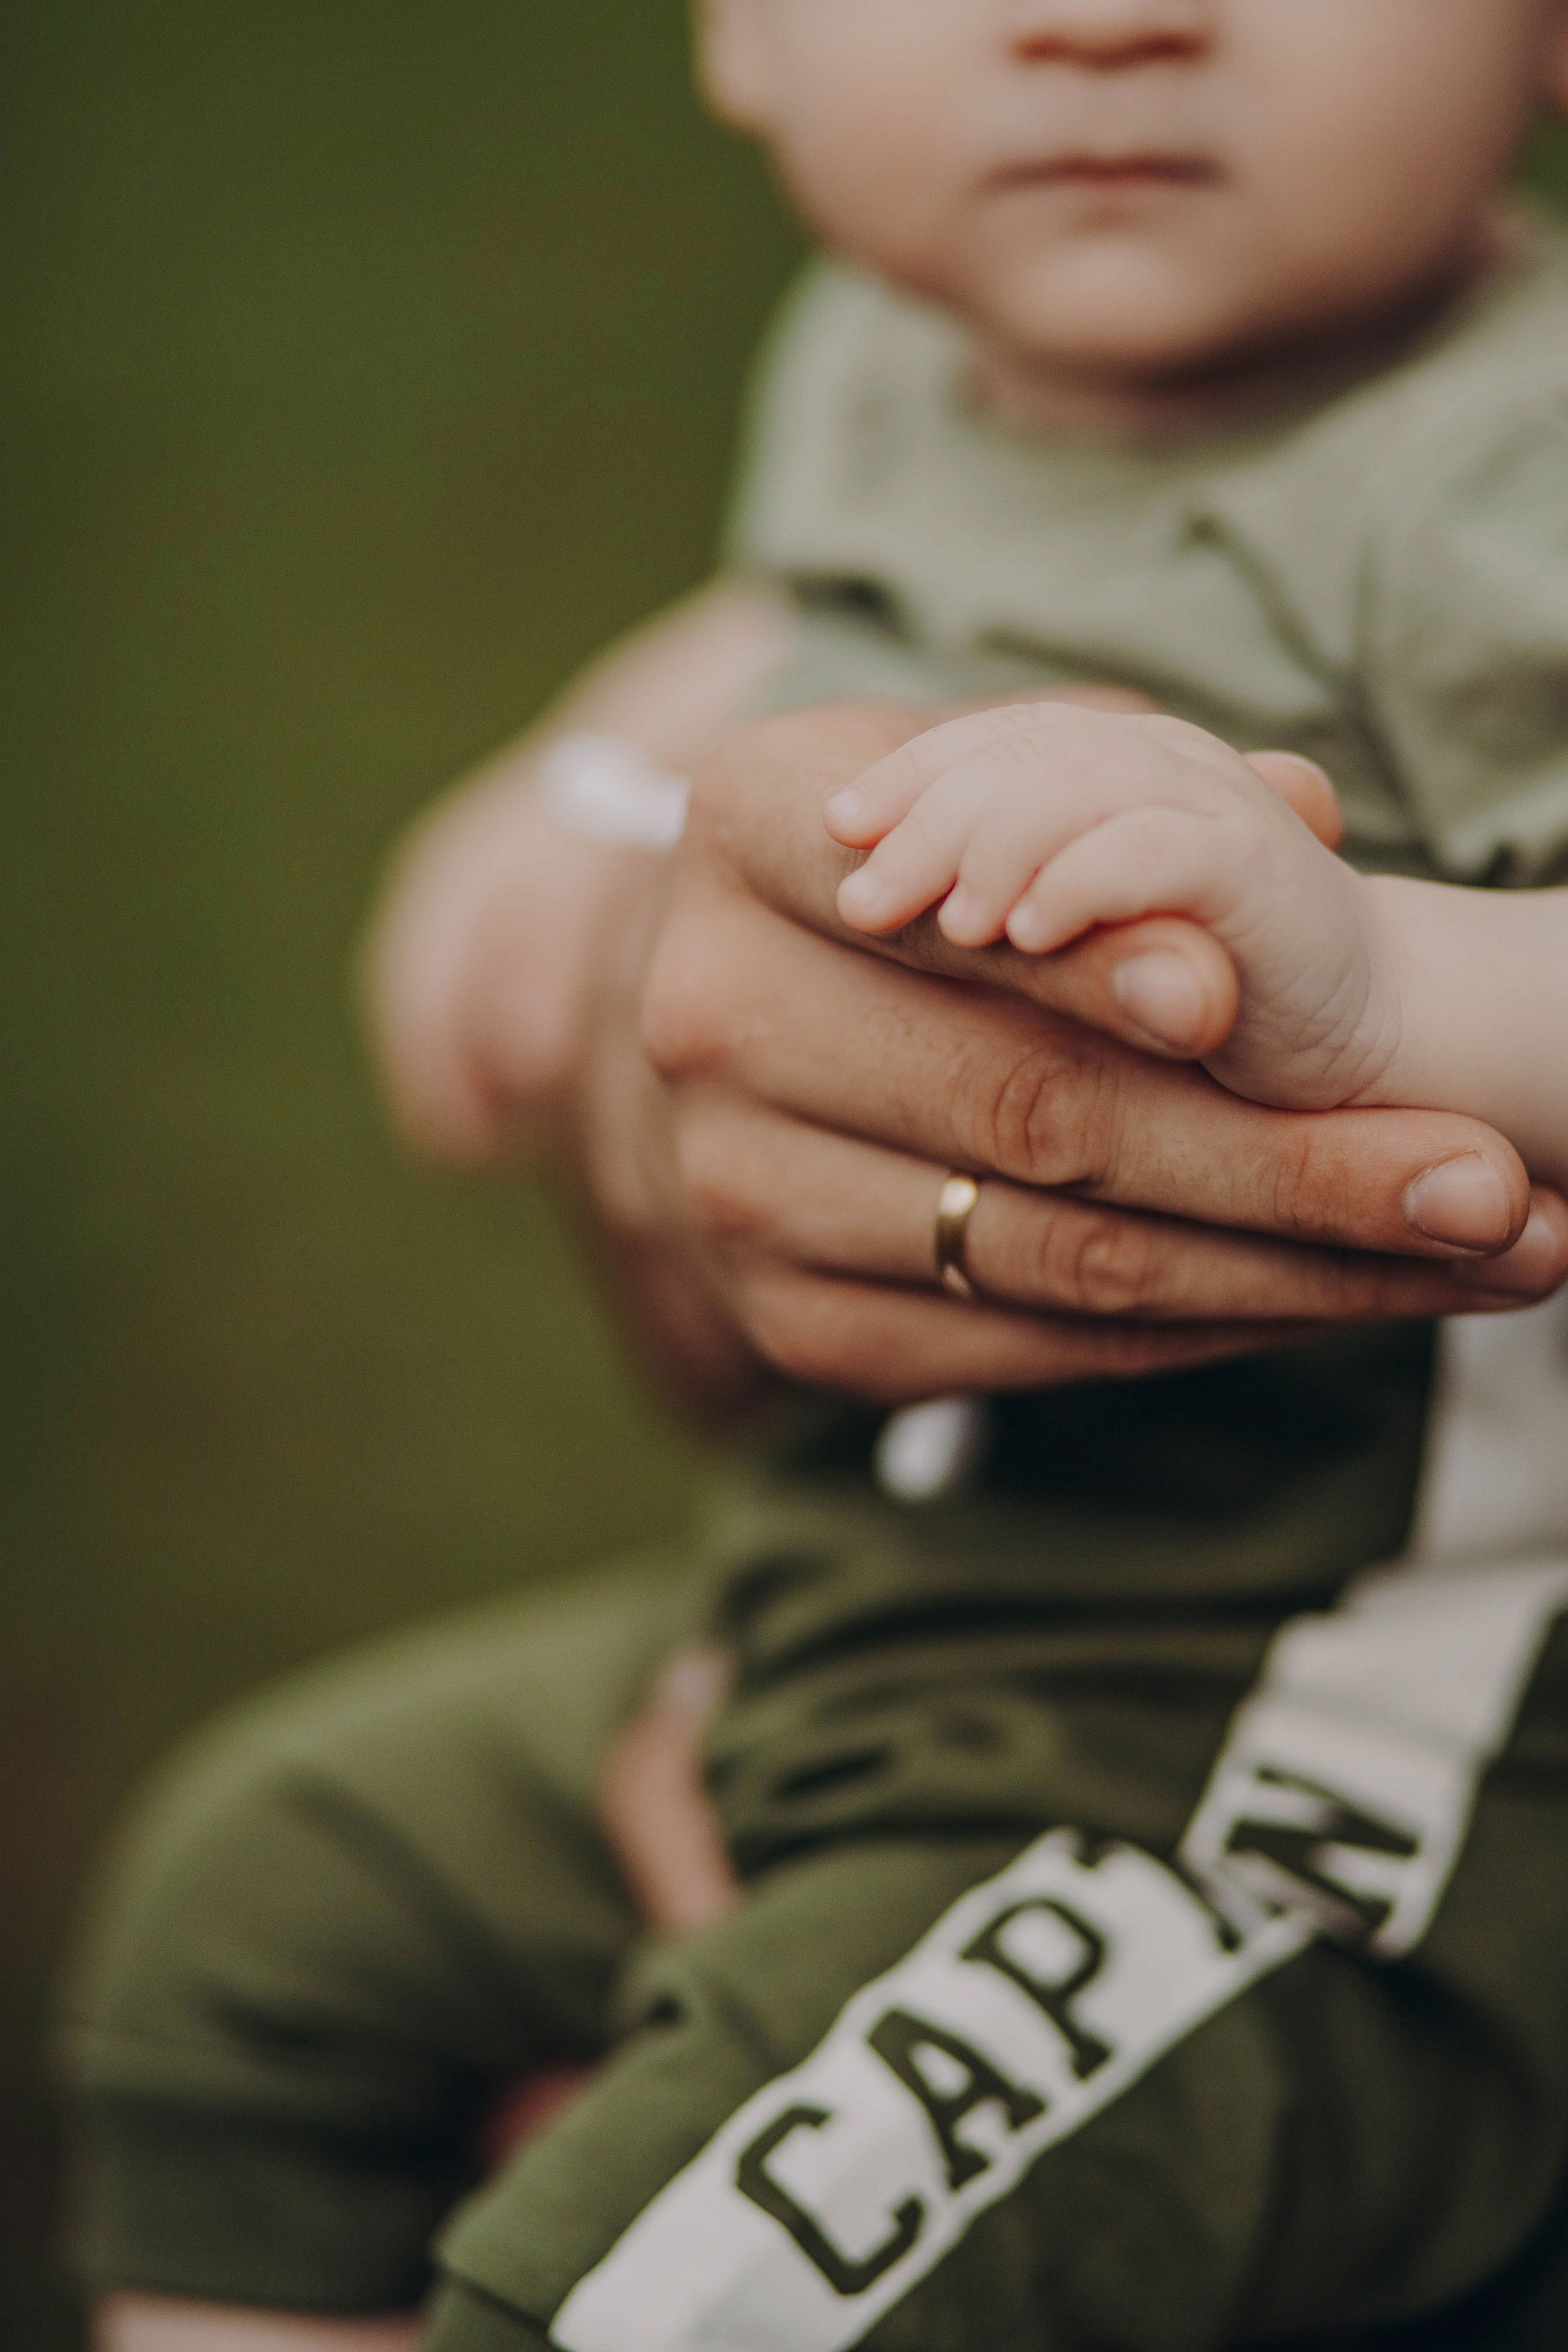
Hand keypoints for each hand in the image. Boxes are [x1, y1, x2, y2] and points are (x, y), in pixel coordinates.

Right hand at [600, 699, 1567, 1407]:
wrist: (760, 1034)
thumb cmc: (925, 882)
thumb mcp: (995, 779)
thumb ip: (1132, 781)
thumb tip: (1302, 811)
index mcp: (747, 832)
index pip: (922, 899)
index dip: (1067, 957)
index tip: (1225, 1000)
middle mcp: (709, 1018)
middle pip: (1024, 1106)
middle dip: (1282, 1155)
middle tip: (1480, 1181)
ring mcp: (738, 1189)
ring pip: (1054, 1251)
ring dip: (1295, 1269)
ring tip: (1489, 1252)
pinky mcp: (796, 1325)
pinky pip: (1041, 1345)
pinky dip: (1218, 1327)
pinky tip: (1356, 1299)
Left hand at [827, 701, 1379, 1107]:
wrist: (1353, 1030)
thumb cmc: (1184, 994)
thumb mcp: (1064, 947)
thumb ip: (988, 908)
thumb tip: (857, 895)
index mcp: (1113, 762)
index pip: (994, 737)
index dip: (910, 773)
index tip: (838, 832)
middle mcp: (1162, 762)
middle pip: (1023, 755)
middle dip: (931, 821)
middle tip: (859, 899)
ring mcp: (1216, 806)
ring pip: (1082, 786)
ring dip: (997, 848)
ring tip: (944, 923)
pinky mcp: (1259, 872)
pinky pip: (1156, 851)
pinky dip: (1083, 883)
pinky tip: (1023, 933)